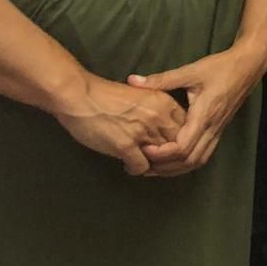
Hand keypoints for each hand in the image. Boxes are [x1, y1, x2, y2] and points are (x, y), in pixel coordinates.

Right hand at [52, 73, 185, 175]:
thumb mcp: (142, 96)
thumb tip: (164, 130)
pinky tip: (128, 165)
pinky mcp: (125, 145)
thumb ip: (156, 111)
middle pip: (177, 145)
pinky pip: (141, 166)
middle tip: (157, 161)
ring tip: (144, 164)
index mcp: (165, 102)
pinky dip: (136, 170)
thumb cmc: (107, 95)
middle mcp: (159, 117)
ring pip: (162, 159)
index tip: (169, 146)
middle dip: (169, 156)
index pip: (186, 128)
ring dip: (154, 165)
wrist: (80, 95)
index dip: (179, 140)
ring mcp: (143, 131)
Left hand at [129, 40, 266, 176]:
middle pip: (189, 161)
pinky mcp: (219, 130)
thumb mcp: (190, 71)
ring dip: (175, 168)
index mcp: (204, 115)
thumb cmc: (220, 67)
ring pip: (198, 161)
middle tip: (142, 162)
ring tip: (154, 165)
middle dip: (164, 167)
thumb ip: (161, 79)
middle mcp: (212, 127)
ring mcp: (218, 131)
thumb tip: (132, 80)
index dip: (162, 154)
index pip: (183, 147)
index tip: (143, 147)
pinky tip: (173, 159)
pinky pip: (203, 155)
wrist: (249, 66)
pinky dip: (186, 163)